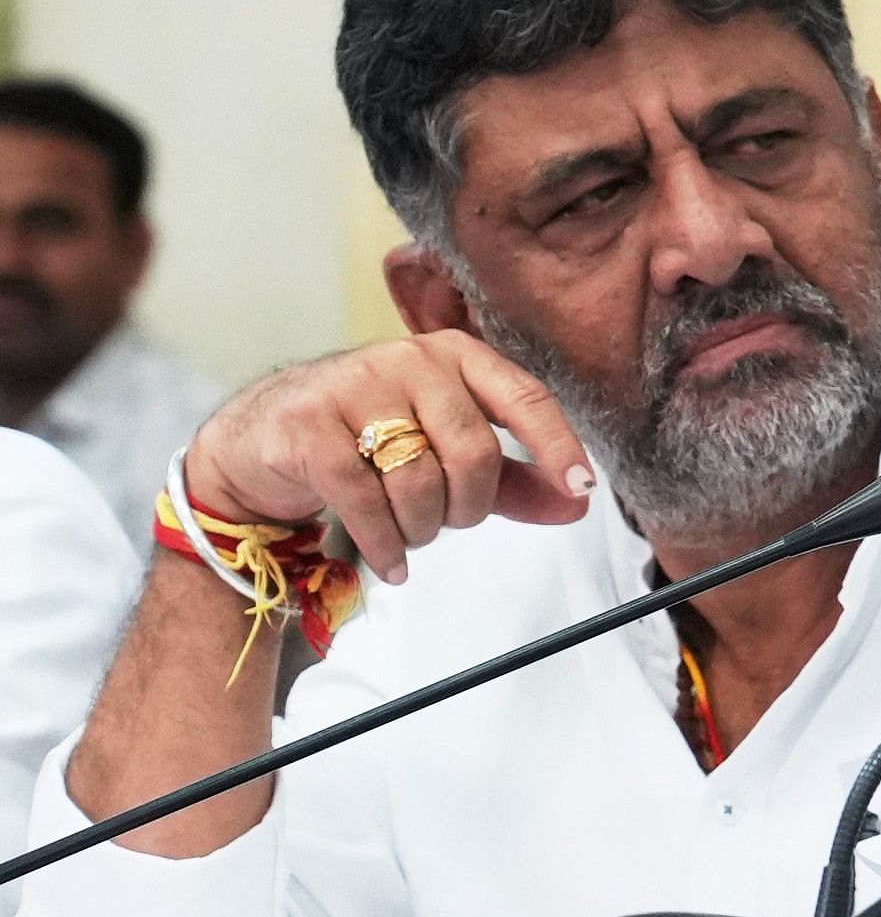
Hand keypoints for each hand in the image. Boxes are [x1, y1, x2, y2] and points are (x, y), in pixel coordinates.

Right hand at [183, 329, 597, 583]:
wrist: (261, 438)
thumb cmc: (369, 442)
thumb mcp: (446, 454)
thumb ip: (514, 480)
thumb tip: (578, 503)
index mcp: (455, 356)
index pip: (524, 395)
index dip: (557, 444)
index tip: (582, 486)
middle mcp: (408, 360)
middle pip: (472, 452)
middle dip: (468, 507)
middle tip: (446, 523)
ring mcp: (353, 386)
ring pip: (419, 480)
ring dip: (421, 529)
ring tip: (408, 532)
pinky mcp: (307, 424)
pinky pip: (364, 500)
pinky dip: (384, 544)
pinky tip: (390, 560)